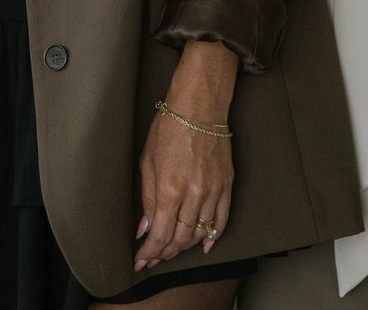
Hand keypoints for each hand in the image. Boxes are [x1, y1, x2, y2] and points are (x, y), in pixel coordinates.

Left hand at [136, 42, 236, 272]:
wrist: (199, 106)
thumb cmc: (169, 128)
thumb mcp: (147, 161)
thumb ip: (146, 198)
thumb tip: (144, 226)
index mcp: (169, 188)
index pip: (159, 234)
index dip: (149, 252)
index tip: (141, 261)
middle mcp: (193, 194)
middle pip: (179, 238)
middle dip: (164, 252)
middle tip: (153, 258)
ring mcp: (213, 191)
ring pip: (200, 232)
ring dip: (184, 247)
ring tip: (171, 252)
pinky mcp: (227, 185)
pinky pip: (222, 219)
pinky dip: (213, 236)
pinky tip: (204, 246)